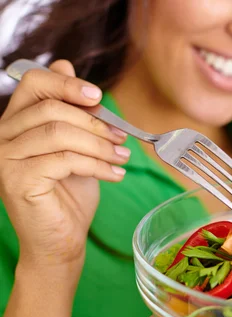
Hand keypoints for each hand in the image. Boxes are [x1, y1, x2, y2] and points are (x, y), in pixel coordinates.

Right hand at [0, 60, 129, 276]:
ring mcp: (5, 159)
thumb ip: (73, 112)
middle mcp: (3, 137)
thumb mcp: (78, 146)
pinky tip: (115, 174)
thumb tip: (67, 65)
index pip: (34, 83)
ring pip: (59, 132)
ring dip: (100, 144)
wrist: (61, 240)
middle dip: (95, 121)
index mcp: (16, 122)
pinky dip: (97, 165)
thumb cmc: (70, 194)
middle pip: (50, 107)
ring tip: (123, 157)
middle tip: (122, 137)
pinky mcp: (17, 181)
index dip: (68, 83)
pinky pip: (64, 159)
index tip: (98, 97)